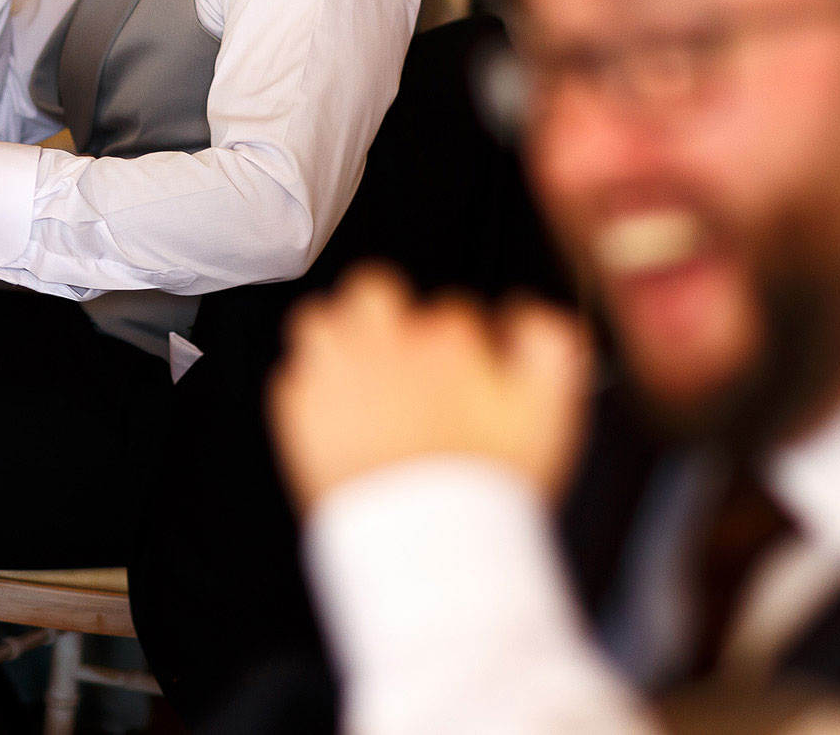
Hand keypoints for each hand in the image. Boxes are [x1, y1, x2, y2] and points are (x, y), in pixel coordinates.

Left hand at [269, 263, 591, 511]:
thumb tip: (531, 317)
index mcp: (443, 344)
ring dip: (337, 341)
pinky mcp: (299, 415)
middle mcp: (382, 349)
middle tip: (398, 353)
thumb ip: (548, 349)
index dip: (460, 345)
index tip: (464, 376)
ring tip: (357, 373)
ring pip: (318, 322)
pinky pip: (290, 381)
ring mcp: (334, 378)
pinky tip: (335, 416)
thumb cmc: (484, 490)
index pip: (449, 313)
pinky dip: (310, 393)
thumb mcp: (547, 414)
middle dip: (385, 313)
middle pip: (371, 291)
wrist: (427, 548)